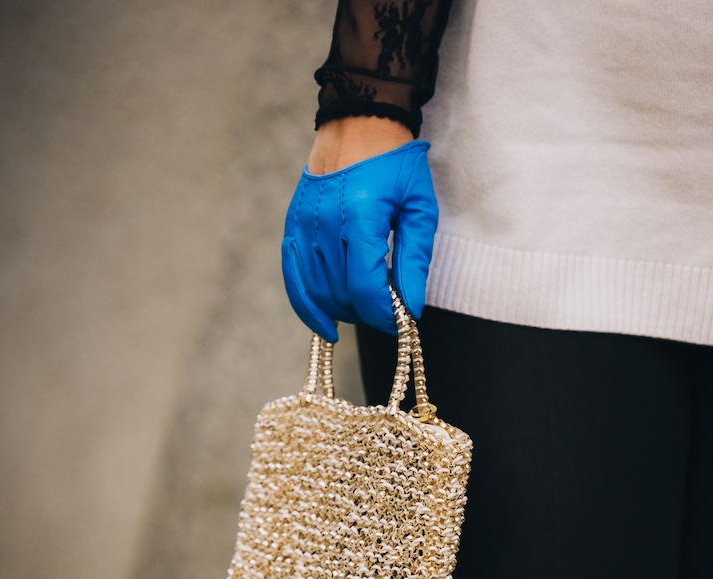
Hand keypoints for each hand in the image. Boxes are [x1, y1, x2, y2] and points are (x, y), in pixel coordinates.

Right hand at [282, 134, 437, 341]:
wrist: (360, 119)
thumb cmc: (396, 163)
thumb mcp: (419, 206)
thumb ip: (414, 259)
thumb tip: (411, 308)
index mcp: (360, 217)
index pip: (364, 288)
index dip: (381, 315)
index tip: (398, 323)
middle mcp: (325, 223)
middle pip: (340, 295)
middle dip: (365, 312)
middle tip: (386, 310)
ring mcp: (304, 225)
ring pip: (319, 291)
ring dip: (343, 310)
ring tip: (364, 306)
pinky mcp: (293, 225)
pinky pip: (294, 277)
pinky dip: (308, 305)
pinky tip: (325, 324)